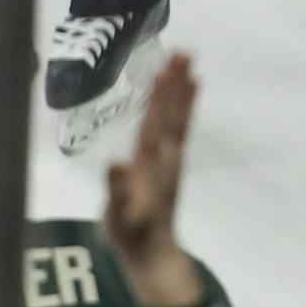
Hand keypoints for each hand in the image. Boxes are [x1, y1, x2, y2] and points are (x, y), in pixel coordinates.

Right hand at [103, 51, 203, 306]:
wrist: (154, 254)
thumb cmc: (130, 235)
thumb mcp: (118, 217)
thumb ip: (118, 191)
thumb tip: (117, 162)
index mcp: (149, 165)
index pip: (155, 125)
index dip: (161, 99)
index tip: (166, 71)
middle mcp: (164, 157)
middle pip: (170, 115)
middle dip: (175, 85)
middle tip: (184, 52)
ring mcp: (169, 159)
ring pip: (177, 118)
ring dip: (182, 90)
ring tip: (188, 63)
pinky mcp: (169, 163)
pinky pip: (177, 127)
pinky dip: (183, 106)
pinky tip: (186, 91)